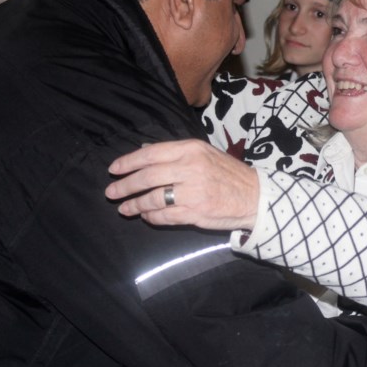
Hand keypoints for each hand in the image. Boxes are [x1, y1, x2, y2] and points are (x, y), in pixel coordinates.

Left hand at [106, 139, 258, 231]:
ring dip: (134, 205)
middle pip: (147, 177)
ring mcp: (193, 192)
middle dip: (125, 186)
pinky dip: (151, 217)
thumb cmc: (228, 174)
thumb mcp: (205, 154)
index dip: (128, 162)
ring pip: (152, 198)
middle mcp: (191, 168)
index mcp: (191, 150)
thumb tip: (144, 152)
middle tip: (111, 192)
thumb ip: (176, 154)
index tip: (114, 169)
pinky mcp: (195, 212)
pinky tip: (147, 216)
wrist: (255, 196)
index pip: (150, 154)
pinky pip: (164, 215)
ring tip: (124, 208)